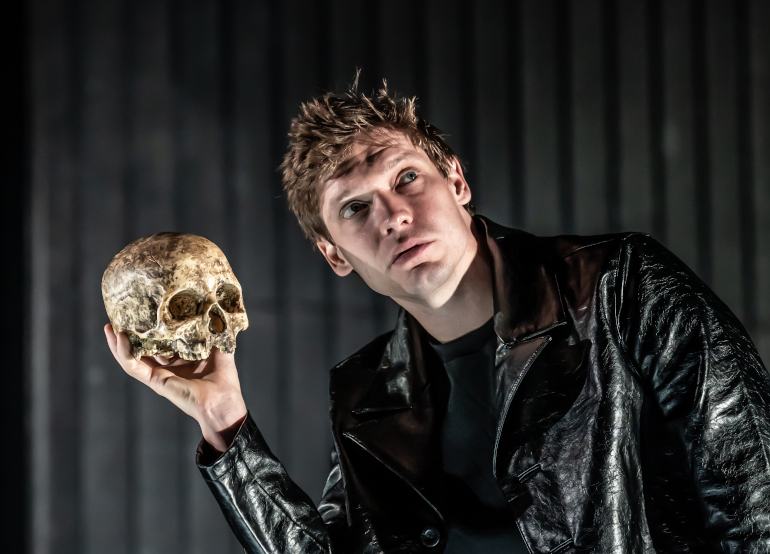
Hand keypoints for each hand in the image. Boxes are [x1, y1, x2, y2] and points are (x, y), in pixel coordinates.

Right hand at [104, 323, 247, 451]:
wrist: (222, 401)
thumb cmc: (224, 378)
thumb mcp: (219, 348)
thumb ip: (213, 331)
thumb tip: (214, 309)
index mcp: (182, 359)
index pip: (162, 341)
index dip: (152, 328)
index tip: (144, 311)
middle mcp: (168, 367)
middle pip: (143, 348)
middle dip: (130, 334)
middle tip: (119, 316)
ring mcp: (159, 375)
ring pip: (131, 358)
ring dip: (118, 343)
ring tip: (109, 327)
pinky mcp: (155, 381)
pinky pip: (133, 365)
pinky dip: (124, 352)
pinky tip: (120, 337)